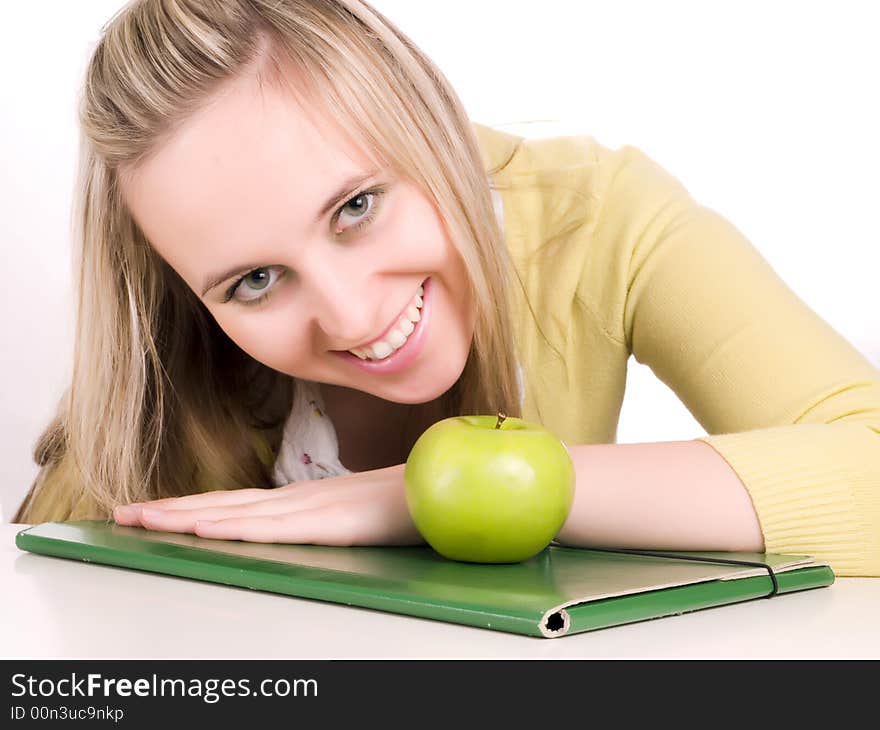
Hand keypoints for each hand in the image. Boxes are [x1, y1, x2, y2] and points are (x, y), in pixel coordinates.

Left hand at [111, 463, 425, 546]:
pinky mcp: (330, 521)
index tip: (156, 512)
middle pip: (225, 504)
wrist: (448, 486)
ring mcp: (312, 507)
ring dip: (186, 517)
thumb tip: (310, 526)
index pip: (238, 504)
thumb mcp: (358, 515)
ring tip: (142, 521)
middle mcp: (300, 498)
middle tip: (122, 515)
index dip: (195, 507)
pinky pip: (273, 527)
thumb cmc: (408, 501)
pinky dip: (233, 526)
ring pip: (237, 513)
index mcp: (305, 499)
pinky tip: (202, 528)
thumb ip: (331, 517)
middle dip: (172, 510)